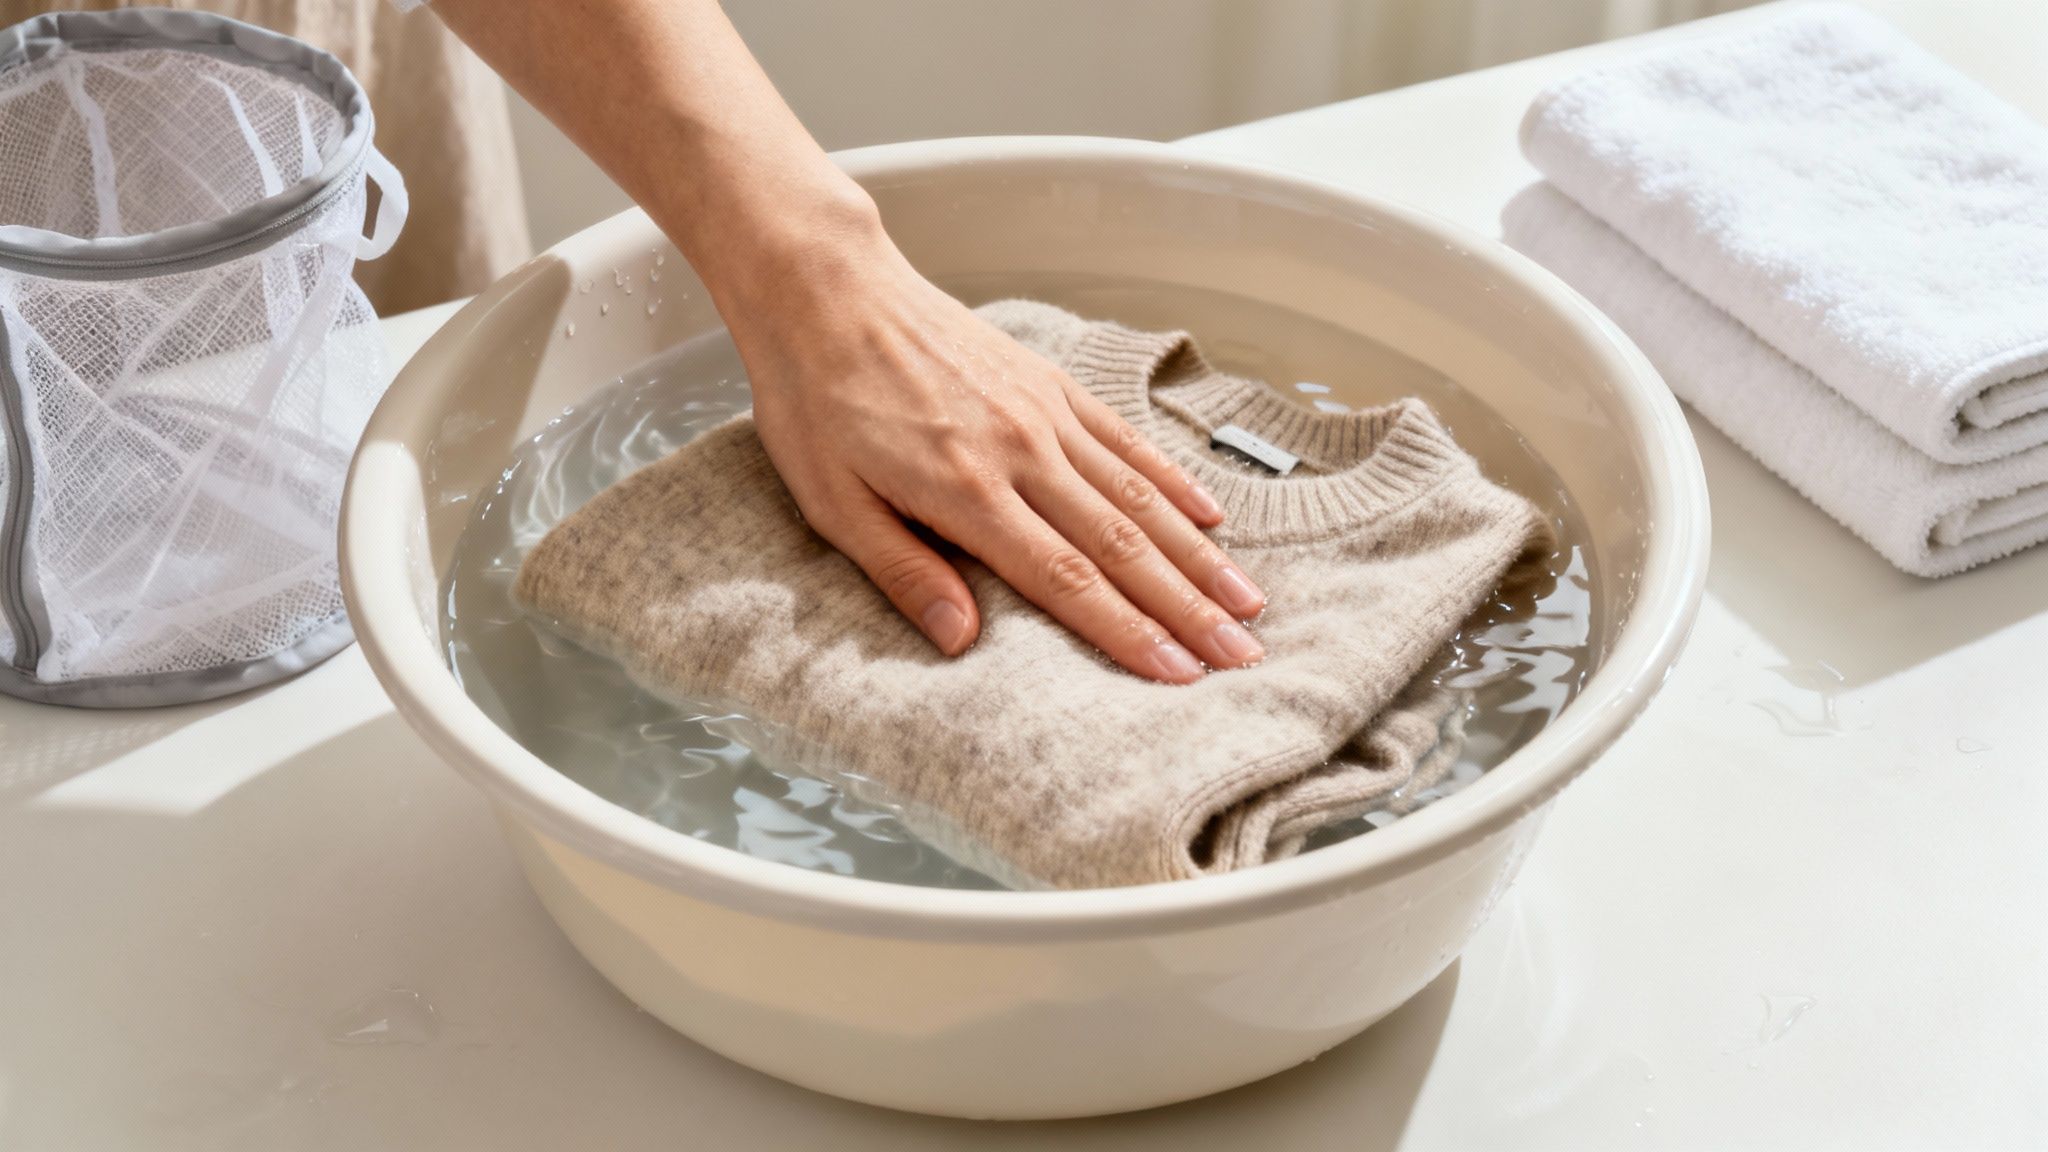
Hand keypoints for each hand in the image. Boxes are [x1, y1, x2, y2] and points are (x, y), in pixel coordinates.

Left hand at [729, 229, 1266, 682]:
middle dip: (1188, 608)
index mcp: (965, 491)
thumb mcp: (830, 500)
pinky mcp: (1049, 383)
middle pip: (1122, 546)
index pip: (1065, 579)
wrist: (826, 288)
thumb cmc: (816, 399)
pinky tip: (1211, 518)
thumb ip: (902, 571)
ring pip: (1139, 496)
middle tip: (1242, 655)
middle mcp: (1020, 451)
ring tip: (1248, 601)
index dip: (1127, 633)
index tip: (1180, 673)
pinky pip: (1125, 440)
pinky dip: (1174, 482)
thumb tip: (962, 641)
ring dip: (1199, 554)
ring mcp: (1043, 412)